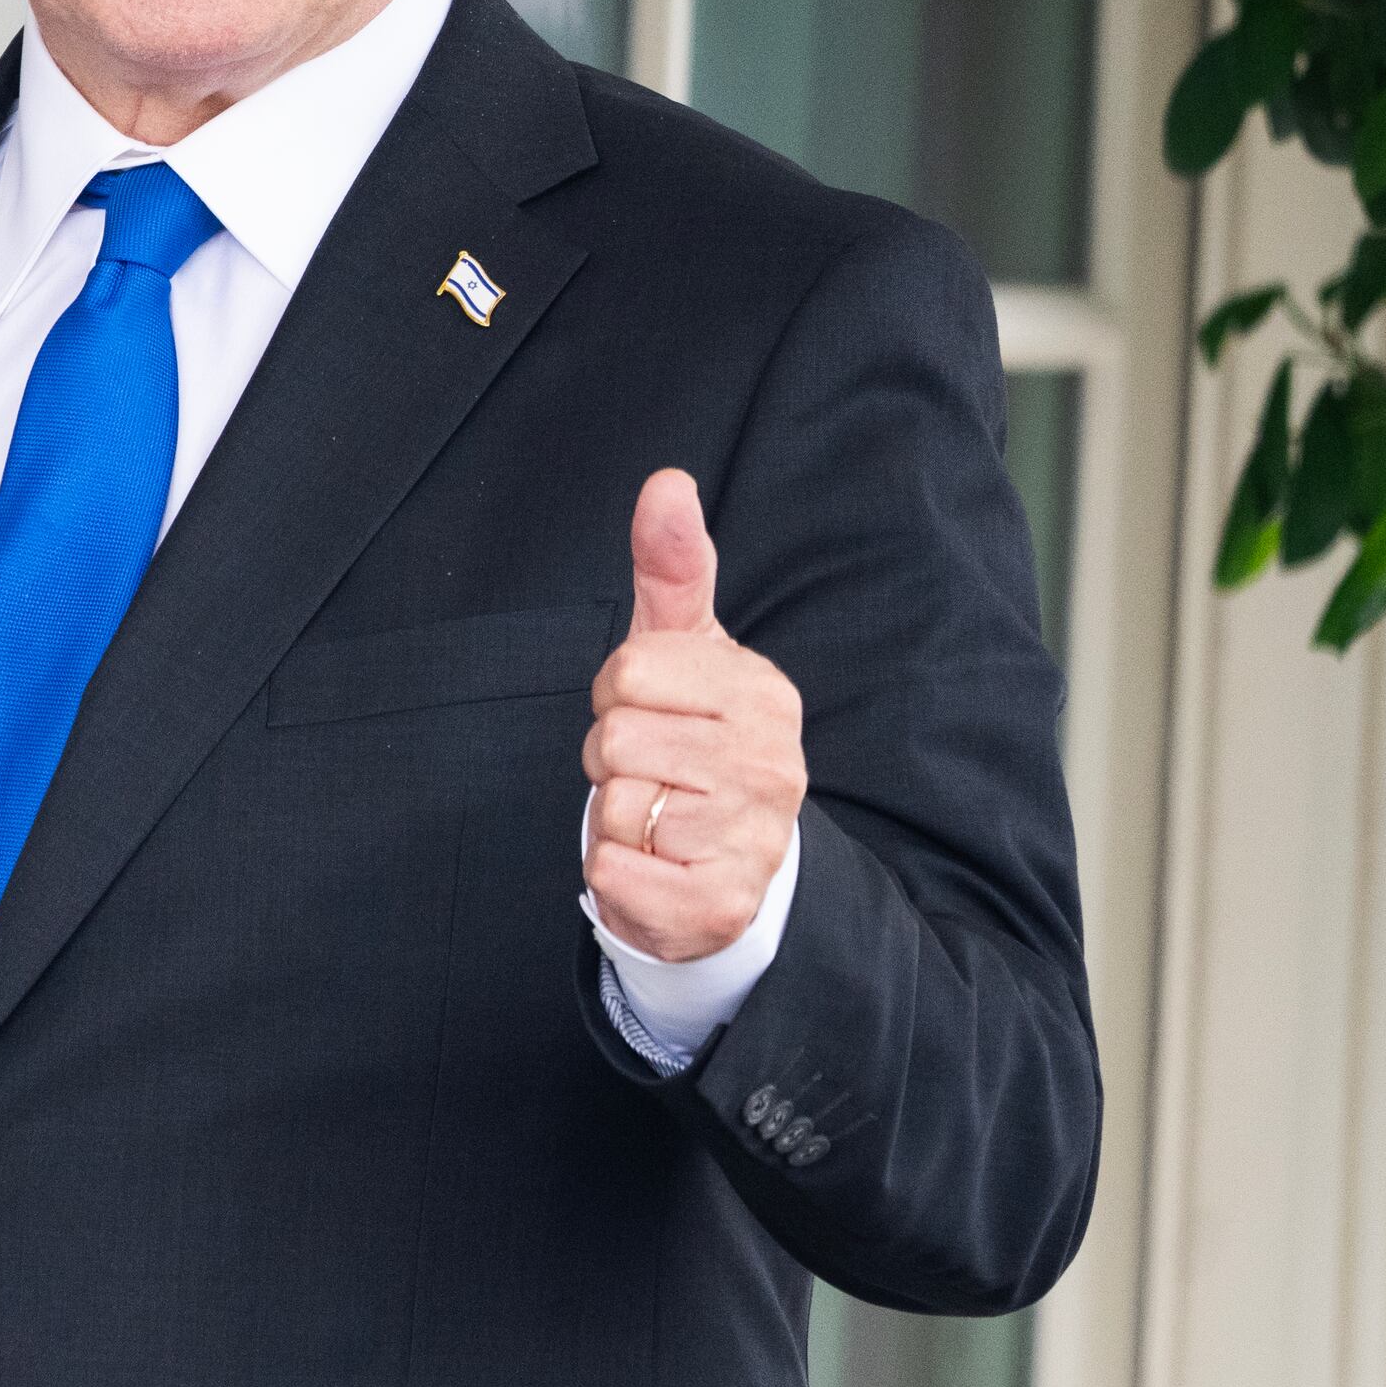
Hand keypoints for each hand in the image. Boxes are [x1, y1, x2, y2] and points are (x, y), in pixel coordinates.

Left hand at [579, 469, 805, 966]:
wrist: (723, 869)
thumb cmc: (691, 742)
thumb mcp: (681, 651)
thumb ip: (671, 568)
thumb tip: (667, 482)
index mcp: (763, 693)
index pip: (629, 671)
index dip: (616, 696)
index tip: (652, 715)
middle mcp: (773, 764)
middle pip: (617, 739)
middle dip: (612, 758)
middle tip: (651, 773)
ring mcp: (753, 837)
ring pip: (616, 805)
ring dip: (616, 816)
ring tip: (658, 818)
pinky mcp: (719, 904)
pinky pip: (614, 868)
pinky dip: (613, 871)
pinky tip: (656, 867)